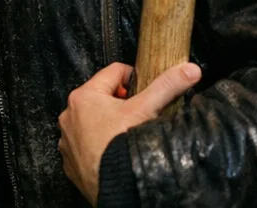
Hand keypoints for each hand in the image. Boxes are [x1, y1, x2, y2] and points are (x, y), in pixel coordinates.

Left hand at [58, 61, 200, 205]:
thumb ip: (167, 86)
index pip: (113, 72)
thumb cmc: (122, 146)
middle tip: (136, 116)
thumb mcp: (146, 109)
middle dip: (119, 103)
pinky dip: (96, 144)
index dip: (133, 79)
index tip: (143, 91)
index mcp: (84, 96)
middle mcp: (69, 114)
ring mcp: (67, 138)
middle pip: (101, 97)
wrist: (114, 188)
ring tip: (123, 134)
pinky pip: (84, 144)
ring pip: (91, 121)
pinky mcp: (69, 159)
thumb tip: (189, 70)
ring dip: (106, 124)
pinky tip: (111, 151)